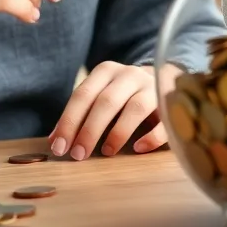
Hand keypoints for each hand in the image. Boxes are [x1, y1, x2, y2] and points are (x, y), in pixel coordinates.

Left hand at [48, 63, 179, 159]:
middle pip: (107, 101)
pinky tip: (138, 148)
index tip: (59, 148)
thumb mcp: (98, 97)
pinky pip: (163, 120)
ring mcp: (152, 87)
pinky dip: (150, 136)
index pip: (83, 94)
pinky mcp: (170, 104)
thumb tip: (55, 140)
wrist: (161, 78)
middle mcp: (130, 75)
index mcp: (107, 71)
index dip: (69, 122)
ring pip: (135, 108)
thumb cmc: (121, 96)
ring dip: (118, 132)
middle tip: (78, 155)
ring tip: (106, 152)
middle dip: (89, 130)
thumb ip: (79, 115)